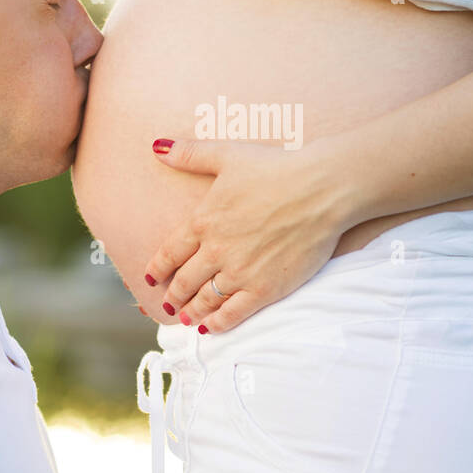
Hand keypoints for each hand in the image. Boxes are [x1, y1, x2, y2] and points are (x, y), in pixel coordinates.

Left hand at [142, 136, 352, 333]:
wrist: (320, 190)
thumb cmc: (276, 168)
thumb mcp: (227, 154)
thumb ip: (190, 154)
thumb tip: (157, 146)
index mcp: (203, 221)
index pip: (170, 252)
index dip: (158, 268)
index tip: (151, 278)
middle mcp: (215, 251)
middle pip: (184, 280)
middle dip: (173, 294)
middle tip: (167, 303)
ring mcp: (239, 273)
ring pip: (205, 300)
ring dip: (190, 311)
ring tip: (184, 317)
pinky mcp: (264, 289)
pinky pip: (233, 313)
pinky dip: (218, 323)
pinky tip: (210, 326)